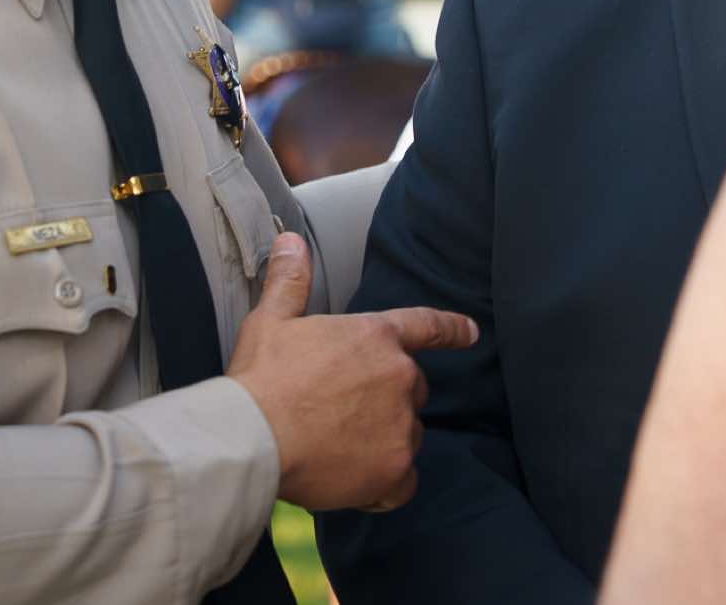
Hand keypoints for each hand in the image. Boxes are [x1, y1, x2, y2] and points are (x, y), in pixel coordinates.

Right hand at [228, 231, 477, 512]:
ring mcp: (401, 425)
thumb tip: (291, 240)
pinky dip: (386, 484)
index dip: (451, 330)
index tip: (472, 333)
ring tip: (338, 446)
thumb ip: (290, 281)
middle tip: (342, 410)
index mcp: (375, 336)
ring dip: (385, 438)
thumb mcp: (271, 320)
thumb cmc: (261, 378)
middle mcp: (399, 377)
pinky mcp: (395, 468)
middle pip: (412, 387)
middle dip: (387, 397)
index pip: (426, 326)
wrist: (253, 437)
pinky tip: (357, 483)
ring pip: (408, 432)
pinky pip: (405, 482)